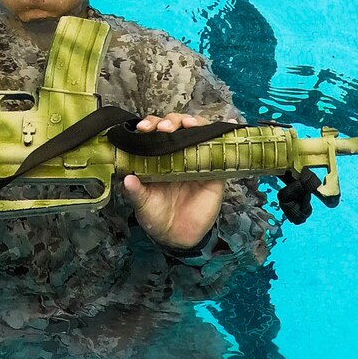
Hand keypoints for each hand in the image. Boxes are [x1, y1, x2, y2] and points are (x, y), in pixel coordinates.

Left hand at [120, 113, 225, 248]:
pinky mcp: (214, 169)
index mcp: (155, 156)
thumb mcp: (143, 204)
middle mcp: (176, 152)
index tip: (143, 128)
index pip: (153, 132)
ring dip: (194, 122)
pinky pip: (219, 149)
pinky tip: (229, 123)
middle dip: (170, 121)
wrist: (178, 237)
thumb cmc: (156, 216)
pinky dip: (225, 133)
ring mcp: (195, 158)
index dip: (149, 124)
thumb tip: (127, 179)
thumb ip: (135, 192)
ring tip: (189, 124)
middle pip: (175, 126)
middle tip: (164, 128)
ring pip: (197, 131)